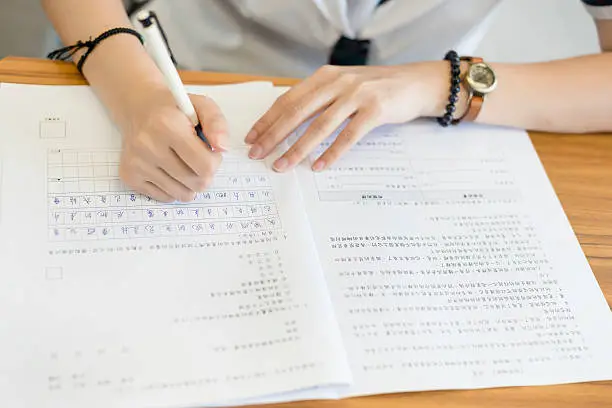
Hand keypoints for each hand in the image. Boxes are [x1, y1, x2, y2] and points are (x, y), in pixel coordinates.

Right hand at [119, 87, 227, 201]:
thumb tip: (222, 148)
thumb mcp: (202, 106)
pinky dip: (173, 187)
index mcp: (167, 125)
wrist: (137, 109)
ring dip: (190, 183)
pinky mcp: (129, 176)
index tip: (210, 151)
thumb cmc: (174, 110)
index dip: (215, 161)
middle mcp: (148, 145)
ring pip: (183, 194)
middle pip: (197, 183)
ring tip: (184, 163)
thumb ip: (217, 124)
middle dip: (205, 174)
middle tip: (198, 158)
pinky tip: (168, 168)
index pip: (206, 166)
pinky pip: (166, 197)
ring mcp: (137, 163)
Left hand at [245, 62, 447, 171]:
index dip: (268, 119)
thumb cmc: (375, 89)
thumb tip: (287, 122)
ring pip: (320, 126)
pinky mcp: (375, 110)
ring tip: (282, 165)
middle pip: (297, 112)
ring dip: (298, 148)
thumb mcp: (343, 86)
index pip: (288, 99)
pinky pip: (349, 136)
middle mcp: (338, 83)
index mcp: (325, 77)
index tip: (252, 137)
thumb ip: (319, 99)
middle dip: (274, 135)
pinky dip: (333, 153)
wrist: (415, 83)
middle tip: (258, 154)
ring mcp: (357, 95)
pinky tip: (319, 166)